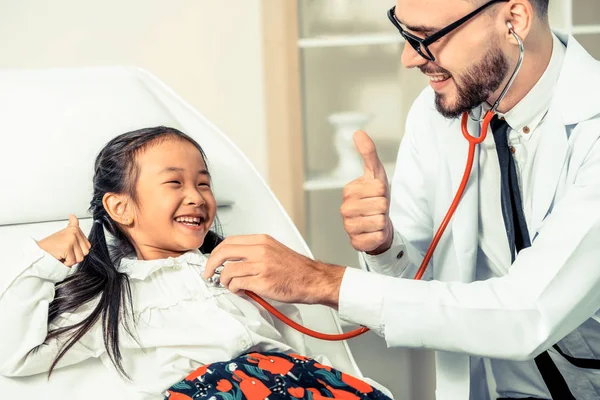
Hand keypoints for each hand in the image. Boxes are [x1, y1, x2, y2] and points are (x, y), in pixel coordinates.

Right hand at [37, 214, 91, 266]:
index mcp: (74, 229)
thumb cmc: (50, 245)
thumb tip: (73, 217)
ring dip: (71, 260)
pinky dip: (66, 263)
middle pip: (85, 251)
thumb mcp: (63, 233)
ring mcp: (71, 239)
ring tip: (63, 254)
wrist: (38, 251)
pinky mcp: (67, 247)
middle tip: (66, 253)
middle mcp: (74, 233)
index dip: (80, 248)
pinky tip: (60, 257)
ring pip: (80, 257)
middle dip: (76, 256)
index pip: (86, 241)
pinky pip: (72, 261)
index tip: (75, 241)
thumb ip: (71, 226)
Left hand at [204, 234, 345, 306]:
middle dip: (211, 265)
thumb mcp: (274, 250)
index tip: (212, 261)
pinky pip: (237, 284)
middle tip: (209, 274)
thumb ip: (254, 251)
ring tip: (230, 285)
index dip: (216, 252)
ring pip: (228, 271)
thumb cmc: (296, 269)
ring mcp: (261, 265)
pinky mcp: (263, 282)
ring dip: (224, 281)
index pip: (229, 241)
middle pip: (223, 253)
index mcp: (262, 240)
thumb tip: (232, 259)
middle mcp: (260, 250)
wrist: (313, 280)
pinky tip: (241, 290)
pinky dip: (234, 289)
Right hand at [341, 130, 392, 254]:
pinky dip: (381, 235)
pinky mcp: (356, 243)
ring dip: (383, 221)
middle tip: (377, 209)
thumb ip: (368, 153)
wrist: (377, 224)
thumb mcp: (375, 174)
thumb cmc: (375, 198)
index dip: (384, 192)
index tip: (376, 195)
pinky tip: (374, 232)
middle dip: (384, 208)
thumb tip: (358, 132)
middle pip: (381, 205)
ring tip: (376, 219)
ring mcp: (349, 226)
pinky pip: (378, 237)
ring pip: (380, 221)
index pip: (379, 188)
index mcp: (348, 190)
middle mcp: (345, 209)